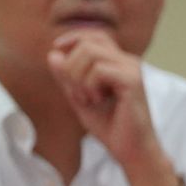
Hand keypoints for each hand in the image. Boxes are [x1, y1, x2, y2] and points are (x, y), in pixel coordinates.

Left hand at [46, 30, 171, 185]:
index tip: (56, 50)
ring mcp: (131, 69)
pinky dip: (89, 86)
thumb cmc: (108, 125)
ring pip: (90, 53)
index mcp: (117, 62)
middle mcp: (127, 61)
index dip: (72, 38)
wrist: (130, 149)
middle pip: (87, 42)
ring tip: (87, 99)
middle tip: (76, 93)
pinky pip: (99, 70)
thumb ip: (66, 77)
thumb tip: (53, 53)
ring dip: (78, 78)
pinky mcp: (132, 81)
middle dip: (70, 67)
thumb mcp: (78, 98)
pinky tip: (97, 101)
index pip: (94, 35)